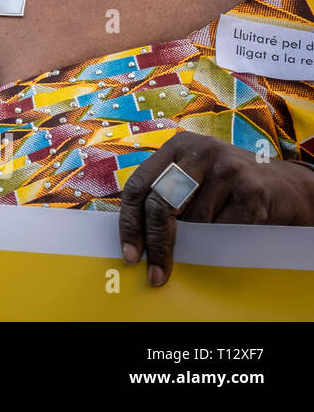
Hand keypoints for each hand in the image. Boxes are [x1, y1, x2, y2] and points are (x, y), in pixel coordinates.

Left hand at [119, 130, 313, 285]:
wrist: (290, 187)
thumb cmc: (232, 189)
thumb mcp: (196, 180)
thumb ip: (167, 197)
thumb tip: (138, 239)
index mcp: (177, 147)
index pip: (138, 187)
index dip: (130, 223)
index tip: (130, 254)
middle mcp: (198, 152)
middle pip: (160, 205)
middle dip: (157, 244)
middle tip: (156, 273)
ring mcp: (225, 169)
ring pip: (194, 223)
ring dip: (200, 239)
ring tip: (215, 231)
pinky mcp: (250, 190)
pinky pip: (223, 230)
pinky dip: (224, 240)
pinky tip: (235, 231)